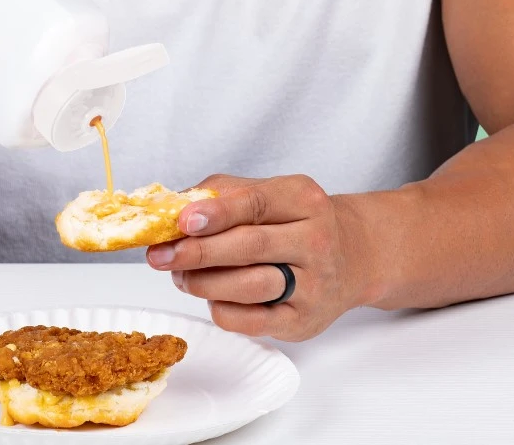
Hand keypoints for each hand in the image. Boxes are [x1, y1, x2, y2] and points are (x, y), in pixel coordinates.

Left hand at [146, 175, 373, 340]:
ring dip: (204, 282)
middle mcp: (315, 240)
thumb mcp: (269, 193)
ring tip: (180, 276)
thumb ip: (222, 194)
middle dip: (198, 252)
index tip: (182, 221)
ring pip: (249, 286)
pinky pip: (251, 321)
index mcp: (303, 200)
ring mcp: (313, 284)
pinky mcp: (303, 320)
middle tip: (161, 256)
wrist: (352, 256)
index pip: (256, 203)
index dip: (216, 213)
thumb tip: (172, 208)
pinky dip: (221, 309)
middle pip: (250, 246)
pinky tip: (210, 296)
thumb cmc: (296, 221)